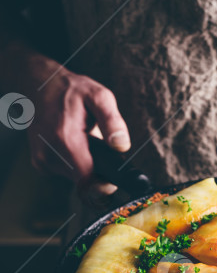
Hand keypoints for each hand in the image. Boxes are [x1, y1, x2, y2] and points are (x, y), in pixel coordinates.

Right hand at [2, 43, 130, 195]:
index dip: (103, 186)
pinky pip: (65, 172)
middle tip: (100, 148)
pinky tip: (73, 144)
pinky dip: (74, 163)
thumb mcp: (99, 96)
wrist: (38, 85)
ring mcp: (42, 160)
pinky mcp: (40, 163)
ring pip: (75, 178)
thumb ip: (113, 122)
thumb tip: (122, 146)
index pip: (86, 181)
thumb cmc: (71, 90)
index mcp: (66, 139)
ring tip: (84, 141)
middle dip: (97, 170)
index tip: (113, 183)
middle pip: (83, 181)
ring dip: (85, 165)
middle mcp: (49, 154)